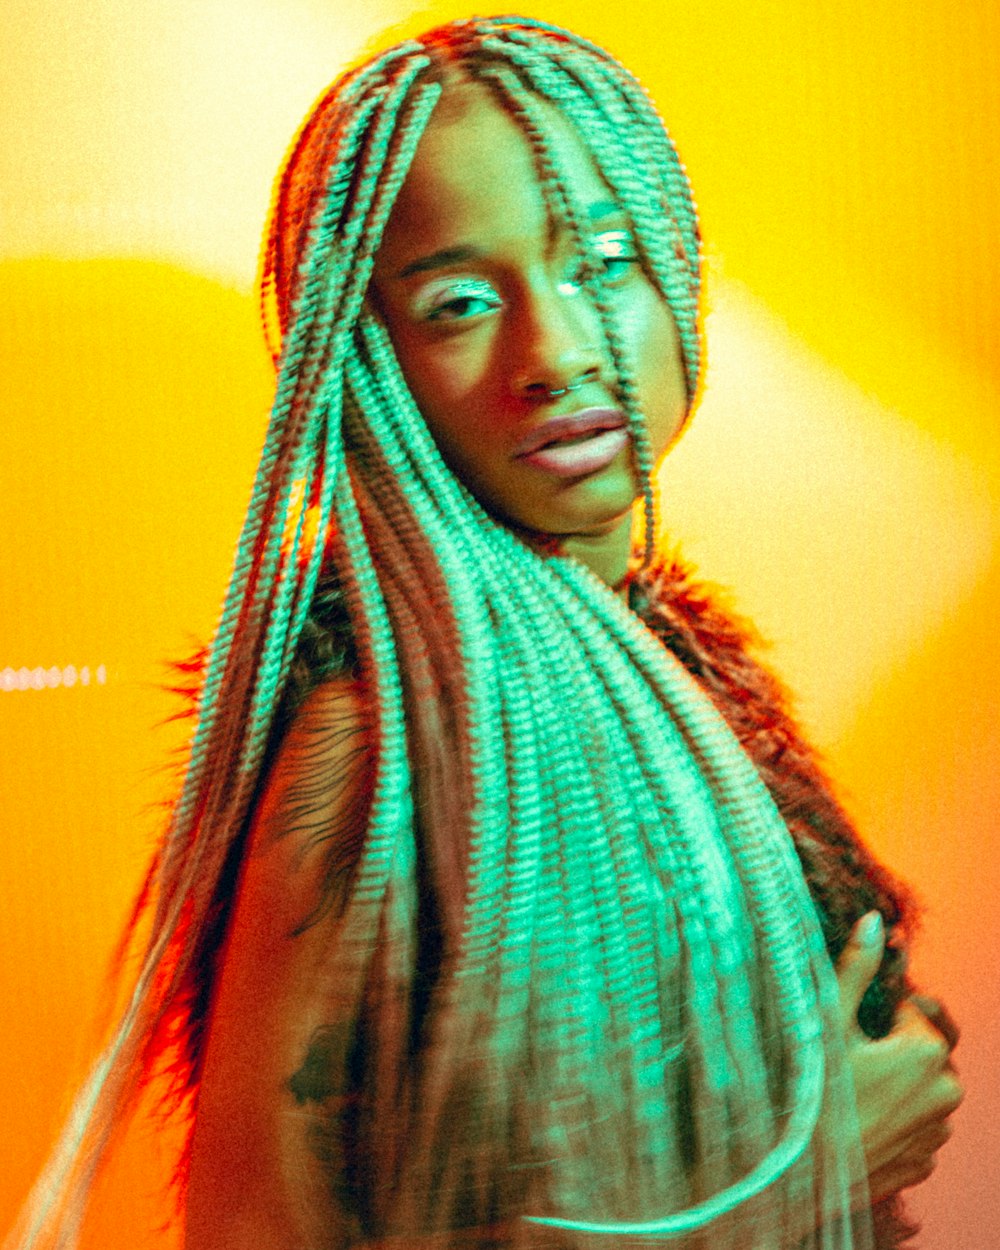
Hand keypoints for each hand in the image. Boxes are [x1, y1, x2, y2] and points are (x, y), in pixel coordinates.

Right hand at [836, 913, 963, 1203]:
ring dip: (894, 1079)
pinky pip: (913, 1125)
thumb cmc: (807, 1092)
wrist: (794, 1177)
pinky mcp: (922, 1163)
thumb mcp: (827, 1021)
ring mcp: (936, 1133)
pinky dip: (892, 1115)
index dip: (881, 1008)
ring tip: (847, 1085)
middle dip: (893, 1043)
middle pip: (922, 1047)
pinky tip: (854, 1114)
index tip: (851, 1017)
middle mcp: (945, 1093)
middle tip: (847, 1049)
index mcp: (927, 1051)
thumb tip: (876, 922)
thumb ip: (857, 968)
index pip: (914, 1008)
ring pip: (920, 1087)